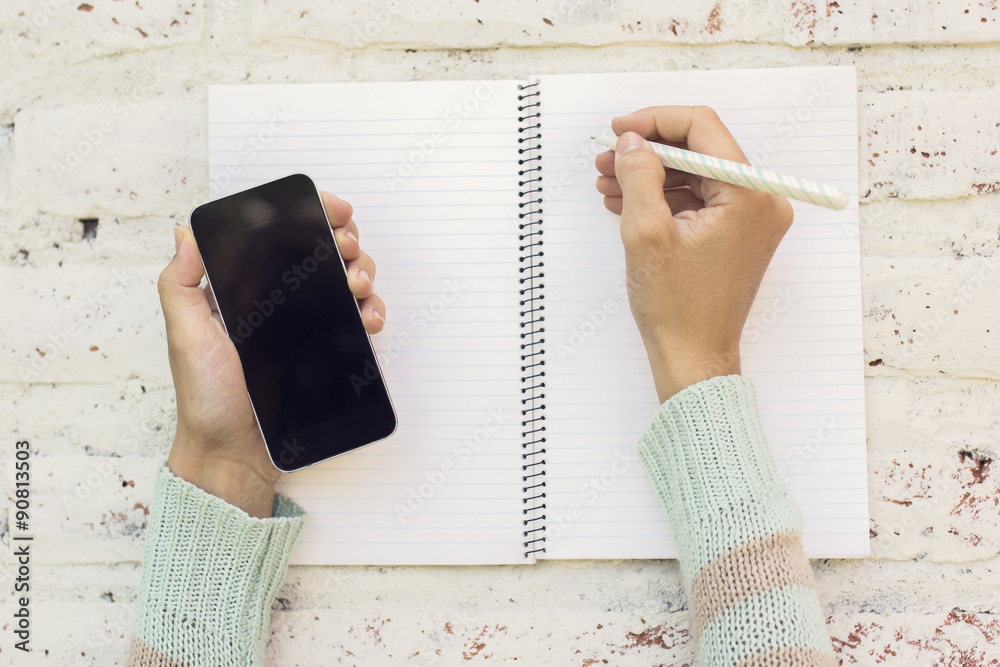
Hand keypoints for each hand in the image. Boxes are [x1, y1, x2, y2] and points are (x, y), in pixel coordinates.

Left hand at [158, 192, 384, 516]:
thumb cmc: (206, 399)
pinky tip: (369, 318)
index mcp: (243, 288)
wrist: (235, 453)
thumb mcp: (185, 336)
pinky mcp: (326, 350)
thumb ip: (180, 285)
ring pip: (347, 281)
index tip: (333, 211)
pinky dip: (372, 311)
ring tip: (358, 285)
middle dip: (346, 240)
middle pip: (322, 252)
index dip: (310, 216)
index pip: (280, 237)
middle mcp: (277, 301)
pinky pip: (358, 321)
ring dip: (363, 272)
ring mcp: (305, 325)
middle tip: (348, 250)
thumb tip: (185, 233)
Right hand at [595, 106, 793, 401]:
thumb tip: (632, 142)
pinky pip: (699, 199)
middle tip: (607, 158)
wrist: (693, 357)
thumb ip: (639, 176)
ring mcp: (751, 219)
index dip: (654, 122)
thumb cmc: (677, 308)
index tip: (620, 129)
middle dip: (648, 150)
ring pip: (696, 174)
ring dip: (651, 174)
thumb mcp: (646, 233)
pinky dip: (665, 196)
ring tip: (609, 182)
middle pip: (699, 149)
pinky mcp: (737, 234)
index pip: (702, 129)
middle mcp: (760, 201)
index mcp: (748, 196)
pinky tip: (627, 202)